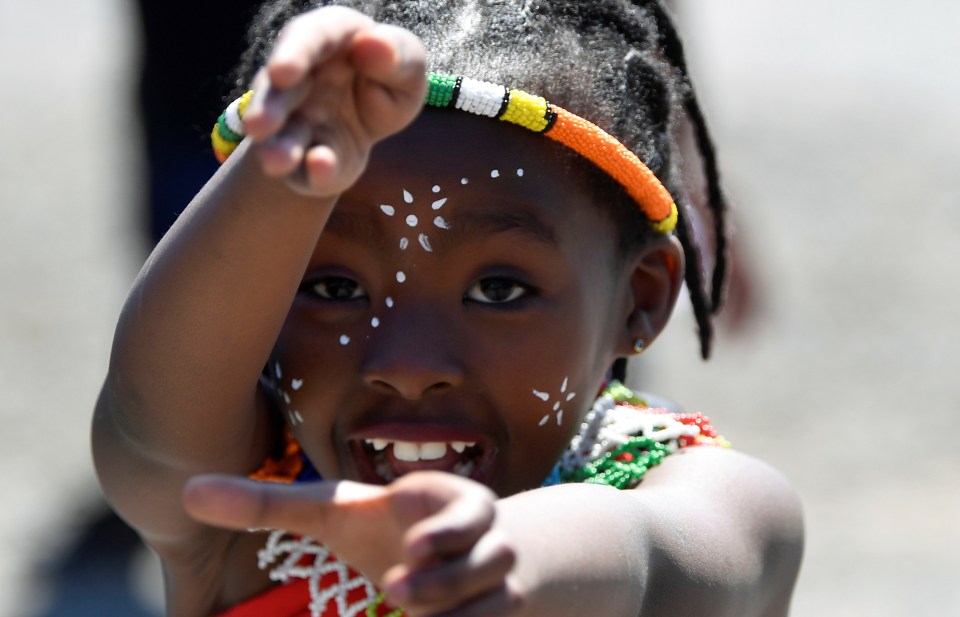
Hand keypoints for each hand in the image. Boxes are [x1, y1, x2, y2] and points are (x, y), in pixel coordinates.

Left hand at [183, 471, 523, 615]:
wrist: (460, 554)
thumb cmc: (386, 528)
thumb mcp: (331, 513)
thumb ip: (267, 503)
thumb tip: (186, 491)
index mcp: (449, 501)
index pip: (470, 510)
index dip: (448, 530)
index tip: (408, 551)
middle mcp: (483, 536)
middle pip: (489, 556)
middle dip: (447, 579)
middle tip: (398, 590)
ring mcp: (496, 576)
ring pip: (499, 597)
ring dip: (459, 610)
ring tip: (409, 611)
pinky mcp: (502, 606)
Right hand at [242, 6, 425, 196]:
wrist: (371, 121)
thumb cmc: (388, 78)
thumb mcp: (407, 65)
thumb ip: (398, 56)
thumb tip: (374, 44)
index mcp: (327, 41)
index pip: (308, 38)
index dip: (293, 54)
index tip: (282, 73)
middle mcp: (300, 81)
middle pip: (278, 92)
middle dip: (268, 109)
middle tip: (258, 126)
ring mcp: (297, 123)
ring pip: (281, 136)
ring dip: (278, 149)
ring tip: (276, 162)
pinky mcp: (305, 162)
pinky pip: (307, 172)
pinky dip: (314, 174)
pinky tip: (319, 171)